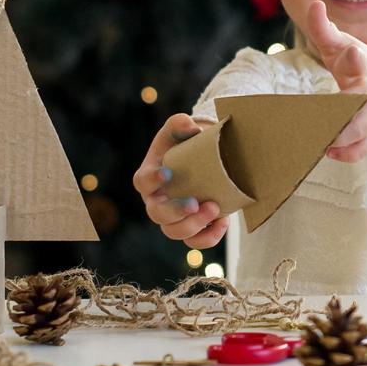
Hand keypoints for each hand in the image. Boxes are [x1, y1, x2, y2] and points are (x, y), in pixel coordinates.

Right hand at [133, 113, 229, 248]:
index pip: (142, 182)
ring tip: (214, 209)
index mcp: (149, 176)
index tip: (167, 173)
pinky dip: (209, 237)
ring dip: (193, 226)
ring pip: (174, 233)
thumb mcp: (180, 128)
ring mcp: (172, 217)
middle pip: (157, 214)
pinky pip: (195, 242)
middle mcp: (156, 200)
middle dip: (176, 212)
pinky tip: (223, 222)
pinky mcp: (191, 227)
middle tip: (195, 203)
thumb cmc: (183, 143)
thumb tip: (190, 127)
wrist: (200, 159)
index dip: (152, 180)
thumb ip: (180, 123)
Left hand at [305, 0, 366, 162]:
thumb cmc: (355, 63)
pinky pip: (363, 148)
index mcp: (362, 66)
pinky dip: (349, 154)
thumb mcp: (340, 44)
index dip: (356, 58)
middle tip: (332, 114)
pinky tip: (329, 153)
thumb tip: (314, 5)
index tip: (353, 52)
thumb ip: (324, 28)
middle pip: (365, 101)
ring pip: (364, 130)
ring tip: (324, 143)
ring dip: (346, 137)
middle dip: (351, 107)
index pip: (360, 61)